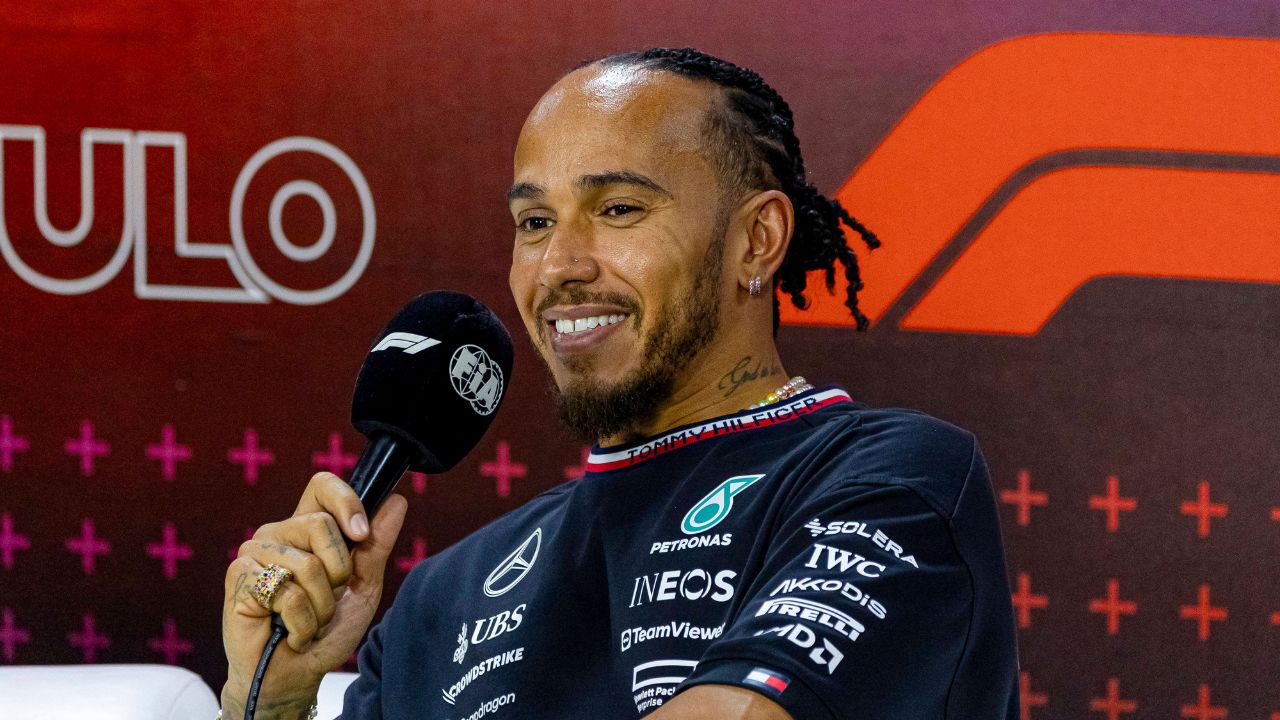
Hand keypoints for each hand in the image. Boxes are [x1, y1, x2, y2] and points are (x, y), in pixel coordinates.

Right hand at [221, 472, 407, 714]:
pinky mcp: (239, 576)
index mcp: (308, 528)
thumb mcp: (363, 586)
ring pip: (308, 564)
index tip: (361, 533)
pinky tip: (288, 630)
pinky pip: (287, 592)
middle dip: (338, 573)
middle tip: (326, 599)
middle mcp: (279, 533)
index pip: (322, 486)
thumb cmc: (327, 630)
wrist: (296, 675)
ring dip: (320, 606)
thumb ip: (377, 544)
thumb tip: (396, 501)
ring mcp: (255, 552)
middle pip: (321, 524)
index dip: (346, 501)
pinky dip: (300, 621)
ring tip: (307, 619)